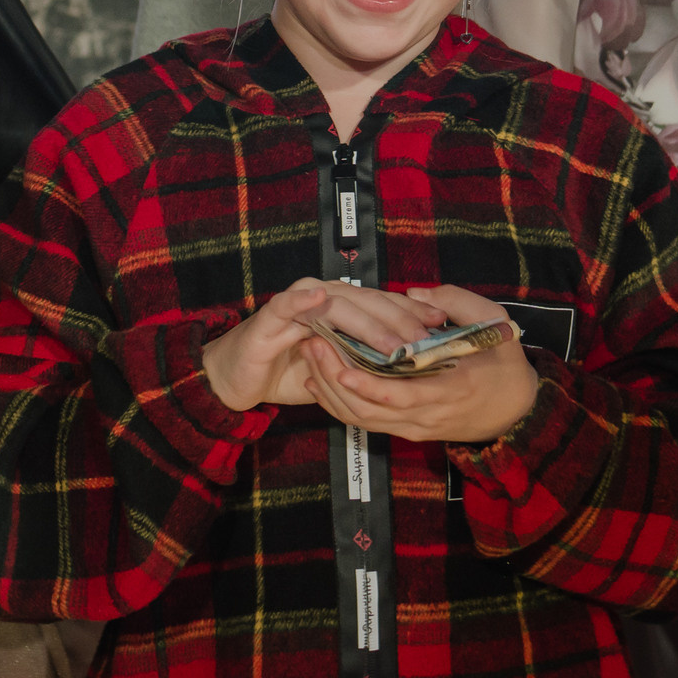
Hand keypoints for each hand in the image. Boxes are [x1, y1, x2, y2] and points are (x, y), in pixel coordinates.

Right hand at [201, 278, 446, 412]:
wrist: (236, 379)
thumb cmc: (288, 371)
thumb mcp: (337, 369)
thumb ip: (365, 360)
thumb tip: (411, 366)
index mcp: (340, 305)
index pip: (382, 303)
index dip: (412, 311)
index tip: (441, 323)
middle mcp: (321, 297)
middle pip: (367, 302)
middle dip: (399, 320)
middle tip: (425, 338)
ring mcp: (296, 304)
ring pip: (338, 305)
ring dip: (367, 321)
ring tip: (393, 340)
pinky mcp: (270, 317)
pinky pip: (288, 305)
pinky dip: (302, 300)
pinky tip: (319, 298)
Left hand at [300, 284, 538, 446]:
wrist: (517, 412)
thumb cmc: (504, 361)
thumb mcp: (494, 322)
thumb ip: (456, 302)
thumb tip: (413, 293)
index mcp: (453, 388)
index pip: (403, 396)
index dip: (368, 386)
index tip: (341, 368)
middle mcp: (430, 415)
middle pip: (372, 411)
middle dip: (336, 382)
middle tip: (312, 346)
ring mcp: (417, 427)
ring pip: (364, 420)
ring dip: (331, 393)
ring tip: (311, 356)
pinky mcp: (409, 431)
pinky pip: (368, 423)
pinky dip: (340, 405)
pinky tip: (320, 380)